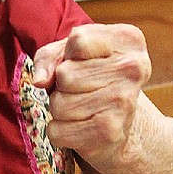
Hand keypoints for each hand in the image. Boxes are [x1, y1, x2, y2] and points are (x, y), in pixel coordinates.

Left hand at [32, 22, 150, 173]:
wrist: (121, 125)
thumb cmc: (89, 79)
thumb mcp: (69, 54)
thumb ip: (48, 58)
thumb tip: (40, 81)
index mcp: (128, 40)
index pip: (78, 40)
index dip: (67, 55)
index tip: (82, 62)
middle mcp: (133, 68)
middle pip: (65, 75)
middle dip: (61, 86)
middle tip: (80, 91)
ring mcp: (124, 102)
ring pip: (59, 105)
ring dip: (60, 110)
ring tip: (81, 109)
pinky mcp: (110, 133)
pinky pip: (57, 131)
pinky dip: (59, 133)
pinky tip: (80, 127)